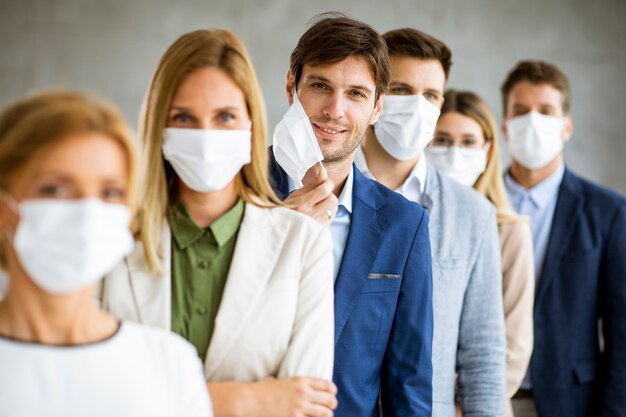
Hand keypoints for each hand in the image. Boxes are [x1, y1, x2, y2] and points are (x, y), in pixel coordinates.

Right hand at [207, 377, 337, 416]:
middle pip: (330, 401)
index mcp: (300, 381)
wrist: (247, 401)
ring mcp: (299, 408)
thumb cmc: (259, 391)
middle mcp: (303, 393)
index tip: (331, 396)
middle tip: (328, 409)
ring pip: (326, 414)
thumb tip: (282, 384)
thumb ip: (286, 384)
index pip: (328, 386)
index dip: (332, 392)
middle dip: (331, 406)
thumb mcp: (276, 381)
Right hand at [285, 163, 337, 225]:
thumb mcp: (295, 195)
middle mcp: (310, 216)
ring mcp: (316, 225)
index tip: (325, 181)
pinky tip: (319, 213)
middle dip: (329, 193)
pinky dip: (328, 213)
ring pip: (334, 209)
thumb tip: (323, 171)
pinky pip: (331, 218)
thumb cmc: (286, 210)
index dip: (328, 183)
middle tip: (322, 193)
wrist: (281, 230)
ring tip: (319, 204)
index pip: (324, 190)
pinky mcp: (320, 231)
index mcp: (301, 204)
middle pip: (332, 199)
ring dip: (329, 204)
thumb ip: (311, 184)